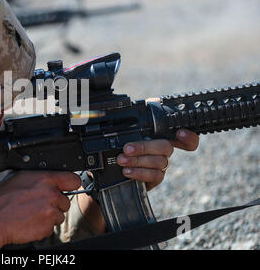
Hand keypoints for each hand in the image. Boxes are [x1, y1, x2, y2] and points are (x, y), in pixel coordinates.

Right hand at [0, 171, 80, 248]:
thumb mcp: (19, 177)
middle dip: (55, 203)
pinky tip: (29, 221)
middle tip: (37, 204)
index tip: (67, 187)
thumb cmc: (0, 200)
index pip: (73, 179)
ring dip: (48, 215)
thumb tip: (50, 177)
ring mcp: (50, 212)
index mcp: (45, 179)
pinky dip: (42, 226)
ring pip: (59, 215)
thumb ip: (39, 177)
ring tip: (30, 212)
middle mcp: (51, 194)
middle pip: (65, 200)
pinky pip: (51, 227)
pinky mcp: (47, 228)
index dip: (70, 184)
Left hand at [78, 128, 198, 233]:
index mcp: (155, 135)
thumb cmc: (114, 150)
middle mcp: (161, 150)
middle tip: (126, 149)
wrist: (106, 173)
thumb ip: (126, 127)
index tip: (180, 133)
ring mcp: (159, 165)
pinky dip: (140, 173)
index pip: (179, 132)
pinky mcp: (155, 179)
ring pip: (159, 161)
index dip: (187, 135)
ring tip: (122, 161)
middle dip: (145, 147)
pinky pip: (155, 175)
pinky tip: (127, 172)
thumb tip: (122, 114)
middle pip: (166, 146)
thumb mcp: (117, 137)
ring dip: (138, 160)